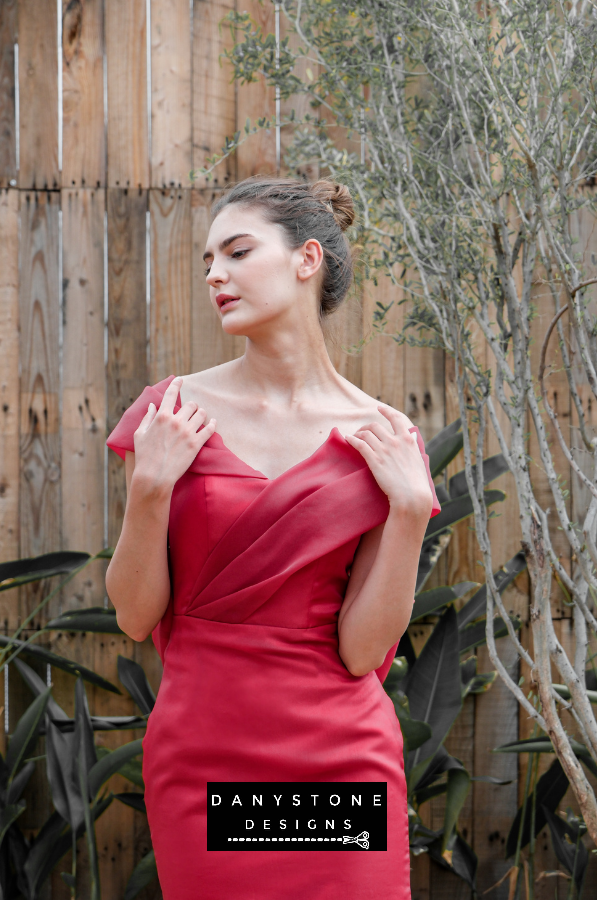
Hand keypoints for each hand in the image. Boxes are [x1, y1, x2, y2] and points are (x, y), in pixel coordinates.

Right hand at [132, 376, 216, 491]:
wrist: (154, 476)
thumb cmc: (144, 456)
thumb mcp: (140, 434)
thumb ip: (147, 418)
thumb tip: (152, 405)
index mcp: (161, 416)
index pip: (170, 394)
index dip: (176, 384)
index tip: (180, 379)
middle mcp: (175, 421)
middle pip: (191, 404)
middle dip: (191, 407)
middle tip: (191, 411)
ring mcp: (187, 432)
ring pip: (201, 414)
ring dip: (201, 414)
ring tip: (200, 418)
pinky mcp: (196, 444)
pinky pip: (210, 429)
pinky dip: (212, 424)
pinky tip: (213, 423)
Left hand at [345, 406, 433, 516]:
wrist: (412, 495)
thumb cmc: (417, 482)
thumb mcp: (418, 459)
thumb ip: (412, 447)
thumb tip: (411, 439)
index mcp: (407, 439)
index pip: (396, 418)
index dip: (386, 411)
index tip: (379, 407)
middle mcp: (395, 441)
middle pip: (376, 425)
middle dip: (366, 426)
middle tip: (362, 430)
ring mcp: (384, 450)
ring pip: (366, 433)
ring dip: (358, 433)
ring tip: (353, 436)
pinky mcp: (374, 460)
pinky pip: (360, 444)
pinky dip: (352, 440)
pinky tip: (348, 439)